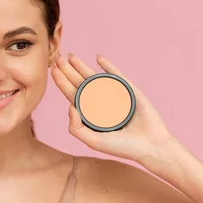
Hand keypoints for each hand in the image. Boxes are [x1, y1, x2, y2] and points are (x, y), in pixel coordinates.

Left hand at [51, 53, 173, 162]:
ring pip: (95, 77)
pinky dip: (107, 66)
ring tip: (70, 56)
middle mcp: (100, 103)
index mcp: (91, 114)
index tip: (53, 70)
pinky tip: (97, 58)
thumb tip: (69, 106)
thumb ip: (77, 128)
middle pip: (80, 83)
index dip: (62, 82)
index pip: (72, 95)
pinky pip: (116, 75)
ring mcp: (114, 95)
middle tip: (57, 58)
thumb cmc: (122, 147)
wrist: (149, 145)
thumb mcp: (94, 141)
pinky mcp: (128, 90)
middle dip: (68, 70)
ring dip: (82, 66)